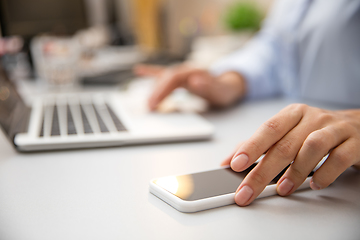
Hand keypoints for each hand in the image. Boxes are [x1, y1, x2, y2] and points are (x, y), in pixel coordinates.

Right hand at [134, 64, 246, 109]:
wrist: (229, 86)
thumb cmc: (224, 91)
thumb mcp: (220, 91)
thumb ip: (208, 86)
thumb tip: (194, 80)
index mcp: (193, 72)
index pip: (172, 79)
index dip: (161, 90)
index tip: (154, 104)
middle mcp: (185, 70)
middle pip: (165, 78)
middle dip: (155, 92)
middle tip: (148, 108)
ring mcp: (182, 73)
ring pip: (163, 78)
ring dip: (153, 89)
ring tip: (147, 103)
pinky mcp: (180, 78)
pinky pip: (163, 74)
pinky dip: (151, 72)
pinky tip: (139, 70)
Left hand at [222, 104, 359, 205]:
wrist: (357, 127)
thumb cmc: (315, 131)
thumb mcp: (286, 132)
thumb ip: (257, 145)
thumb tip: (227, 161)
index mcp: (292, 114)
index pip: (268, 129)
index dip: (251, 147)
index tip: (235, 165)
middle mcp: (312, 119)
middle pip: (284, 144)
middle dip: (262, 172)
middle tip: (248, 191)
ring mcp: (334, 129)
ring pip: (312, 148)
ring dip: (294, 172)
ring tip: (283, 188)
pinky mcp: (353, 144)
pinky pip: (338, 158)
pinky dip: (325, 174)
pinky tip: (315, 184)